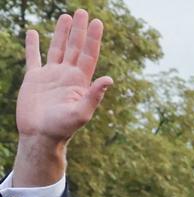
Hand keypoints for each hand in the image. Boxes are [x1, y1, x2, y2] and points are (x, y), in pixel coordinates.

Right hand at [16, 11, 112, 145]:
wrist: (40, 136)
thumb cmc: (62, 128)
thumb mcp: (81, 112)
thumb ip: (94, 95)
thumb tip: (109, 78)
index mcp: (79, 81)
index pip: (89, 54)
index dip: (93, 38)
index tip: (98, 22)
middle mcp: (67, 75)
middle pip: (75, 47)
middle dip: (79, 30)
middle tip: (83, 11)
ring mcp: (51, 75)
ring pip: (57, 49)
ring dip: (62, 33)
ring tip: (66, 17)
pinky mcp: (34, 79)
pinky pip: (34, 57)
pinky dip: (33, 45)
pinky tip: (34, 33)